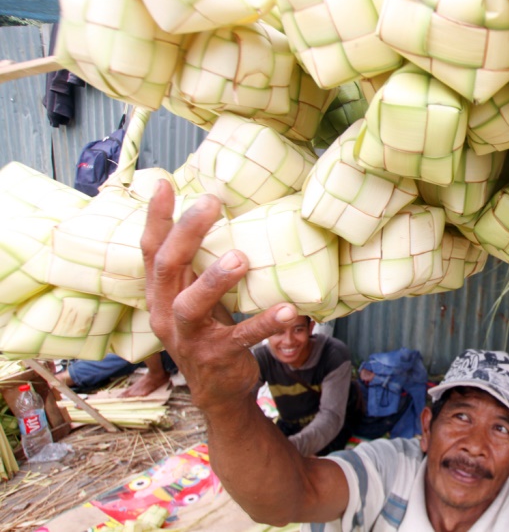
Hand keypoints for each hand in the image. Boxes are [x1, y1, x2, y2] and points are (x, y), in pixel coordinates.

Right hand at [141, 180, 298, 412]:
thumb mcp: (199, 296)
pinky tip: (289, 309)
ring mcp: (189, 338)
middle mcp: (166, 313)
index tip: (164, 183)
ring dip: (214, 280)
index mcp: (161, 293)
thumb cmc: (211, 331)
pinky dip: (264, 322)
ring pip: (190, 305)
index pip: (152, 250)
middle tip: (213, 203)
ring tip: (241, 258)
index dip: (155, 217)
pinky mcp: (217, 357)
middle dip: (187, 233)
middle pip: (167, 267)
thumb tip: (221, 214)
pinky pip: (241, 337)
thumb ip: (200, 265)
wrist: (219, 391)